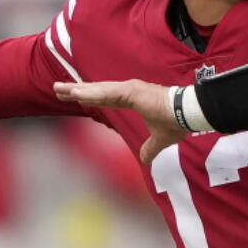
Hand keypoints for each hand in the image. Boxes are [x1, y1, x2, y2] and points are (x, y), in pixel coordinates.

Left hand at [54, 79, 187, 163]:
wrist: (190, 114)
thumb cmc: (177, 121)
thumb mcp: (160, 139)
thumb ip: (150, 148)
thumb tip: (145, 159)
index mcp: (133, 99)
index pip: (105, 98)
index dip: (89, 97)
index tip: (73, 97)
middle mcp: (129, 91)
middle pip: (97, 91)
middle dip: (76, 90)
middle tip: (57, 88)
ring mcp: (130, 90)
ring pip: (98, 90)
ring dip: (79, 90)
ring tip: (60, 89)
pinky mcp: (132, 92)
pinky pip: (108, 93)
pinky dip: (92, 93)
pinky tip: (77, 93)